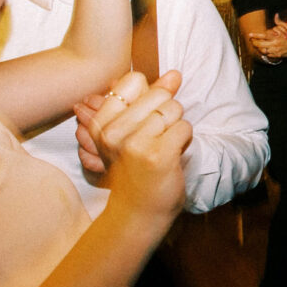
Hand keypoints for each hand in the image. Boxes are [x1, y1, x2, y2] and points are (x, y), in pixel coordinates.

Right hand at [74, 71, 189, 215]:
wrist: (138, 212)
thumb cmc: (136, 169)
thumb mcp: (128, 133)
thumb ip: (148, 99)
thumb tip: (174, 74)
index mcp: (102, 124)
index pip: (133, 81)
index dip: (150, 95)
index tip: (146, 117)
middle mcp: (114, 132)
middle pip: (158, 95)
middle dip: (167, 113)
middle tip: (157, 137)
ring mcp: (135, 144)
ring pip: (174, 110)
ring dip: (176, 127)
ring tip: (164, 146)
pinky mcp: (158, 155)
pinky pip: (184, 128)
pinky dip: (185, 139)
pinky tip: (173, 153)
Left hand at [247, 20, 286, 60]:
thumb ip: (280, 22)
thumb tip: (276, 14)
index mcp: (277, 36)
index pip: (263, 36)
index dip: (255, 35)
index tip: (249, 35)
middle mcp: (275, 44)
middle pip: (260, 44)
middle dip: (254, 43)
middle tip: (251, 41)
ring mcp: (276, 51)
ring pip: (263, 50)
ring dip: (258, 48)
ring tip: (255, 45)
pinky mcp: (278, 55)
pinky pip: (269, 55)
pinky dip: (265, 52)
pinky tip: (263, 49)